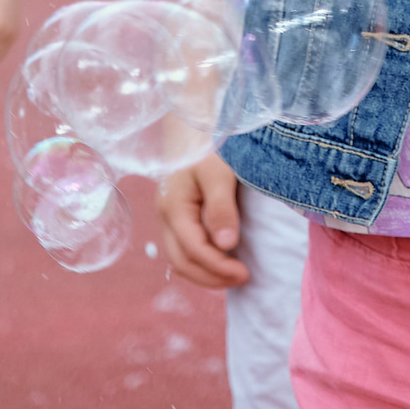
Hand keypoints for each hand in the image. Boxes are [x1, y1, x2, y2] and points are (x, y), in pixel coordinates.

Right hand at [157, 154, 248, 288]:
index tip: (244, 273)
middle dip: (211, 277)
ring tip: (232, 276)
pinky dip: (200, 263)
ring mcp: (167, 219)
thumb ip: (221, 207)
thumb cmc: (208, 148)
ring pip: (179, 260)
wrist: (193, 130)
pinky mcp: (175, 219)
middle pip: (181, 262)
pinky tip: (220, 263)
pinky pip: (182, 250)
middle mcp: (165, 217)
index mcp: (173, 207)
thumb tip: (226, 245)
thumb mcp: (219, 173)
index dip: (218, 267)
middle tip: (242, 278)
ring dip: (205, 274)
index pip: (193, 250)